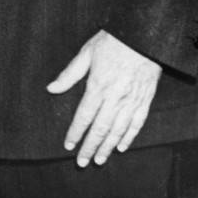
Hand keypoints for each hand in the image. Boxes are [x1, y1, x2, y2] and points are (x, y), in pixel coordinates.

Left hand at [47, 30, 161, 165]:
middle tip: (82, 162)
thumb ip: (69, 74)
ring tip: (100, 160)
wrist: (144, 35)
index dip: (75, 133)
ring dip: (108, 147)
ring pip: (119, 130)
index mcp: (98, 86)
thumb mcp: (86, 53)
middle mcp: (115, 97)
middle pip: (100, 129)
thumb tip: (51, 89)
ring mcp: (132, 100)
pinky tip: (121, 147)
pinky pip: (137, 123)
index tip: (68, 146)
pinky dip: (129, 137)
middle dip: (90, 147)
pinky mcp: (146, 100)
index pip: (84, 117)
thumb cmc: (112, 42)